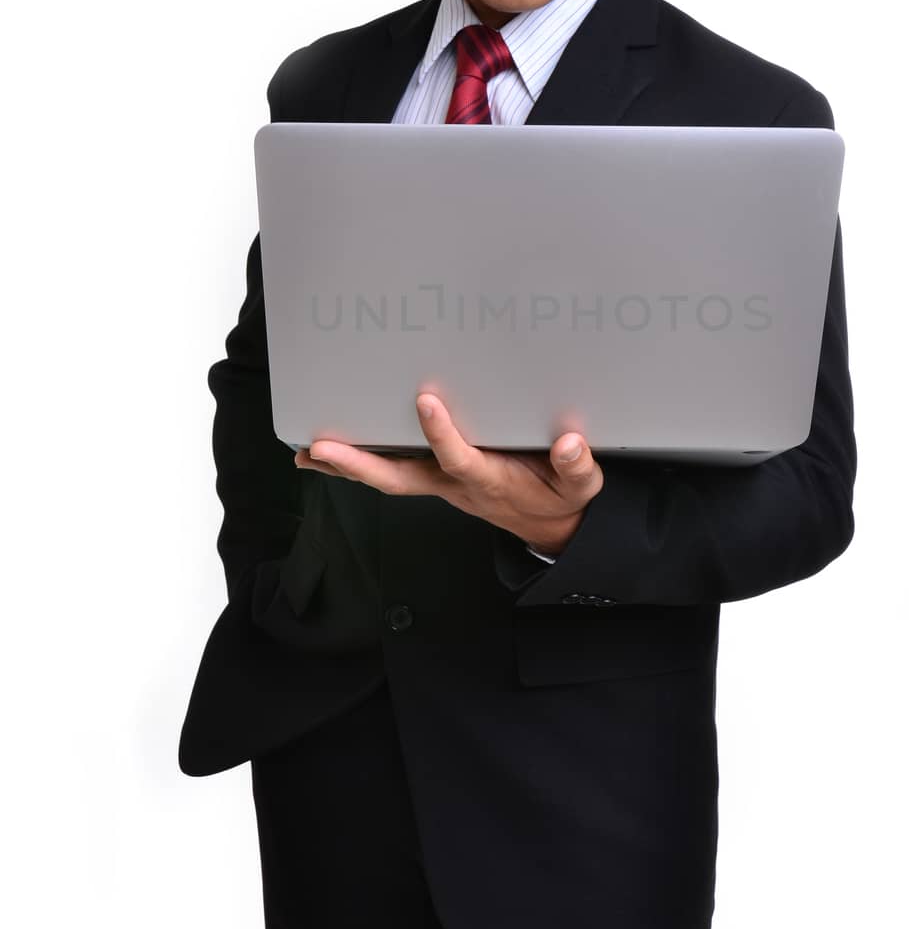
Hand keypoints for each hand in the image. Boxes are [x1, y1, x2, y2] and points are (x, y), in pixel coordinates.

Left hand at [294, 392, 603, 555]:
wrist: (552, 528)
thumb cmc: (561, 498)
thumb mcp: (581, 486)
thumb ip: (577, 466)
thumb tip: (569, 443)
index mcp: (492, 481)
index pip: (461, 459)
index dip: (442, 435)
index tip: (426, 401)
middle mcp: (457, 485)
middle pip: (401, 478)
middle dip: (359, 464)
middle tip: (320, 448)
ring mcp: (442, 484)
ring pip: (389, 477)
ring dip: (348, 466)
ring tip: (307, 450)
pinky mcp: (437, 479)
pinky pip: (394, 471)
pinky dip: (359, 465)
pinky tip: (329, 454)